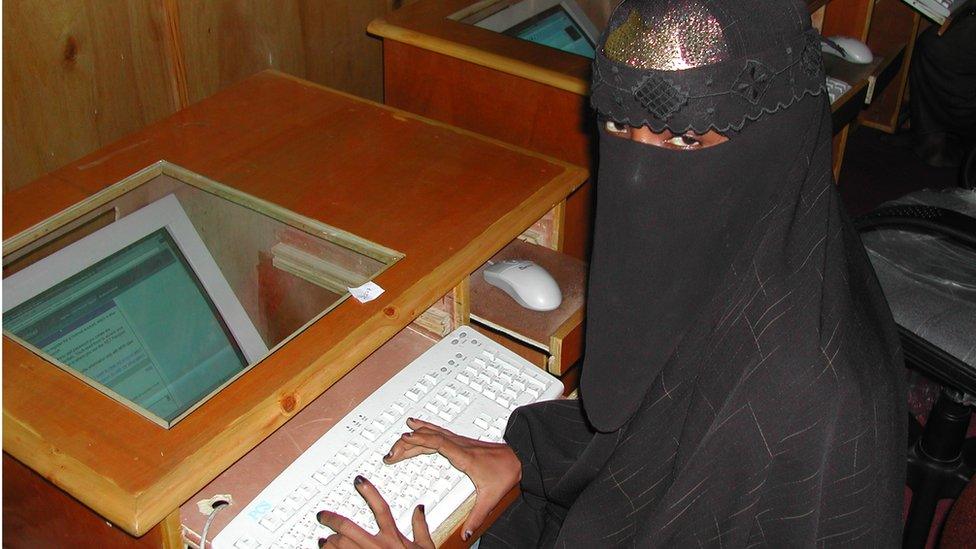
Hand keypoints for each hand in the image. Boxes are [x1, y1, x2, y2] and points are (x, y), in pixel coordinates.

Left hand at [317, 475, 433, 547]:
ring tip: (323, 538)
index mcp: (394, 538)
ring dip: (328, 540)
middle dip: (331, 519)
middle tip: (322, 515)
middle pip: (348, 527)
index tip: (359, 481)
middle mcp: (378, 547)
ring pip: (339, 544)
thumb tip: (419, 509)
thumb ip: (421, 527)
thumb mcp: (426, 548)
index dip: (369, 492)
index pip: (380, 509)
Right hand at [384, 417, 521, 540]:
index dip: (420, 440)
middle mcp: (460, 445)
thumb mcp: (490, 498)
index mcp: (464, 456)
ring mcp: (460, 442)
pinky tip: (419, 426)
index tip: (403, 440)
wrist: (519, 458)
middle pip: (430, 438)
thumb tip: (466, 534)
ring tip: (400, 436)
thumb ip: (477, 517)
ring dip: (416, 434)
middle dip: (409, 443)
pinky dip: (426, 429)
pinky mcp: (461, 442)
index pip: (438, 443)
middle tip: (391, 453)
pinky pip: (439, 432)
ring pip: (434, 433)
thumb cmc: (506, 472)